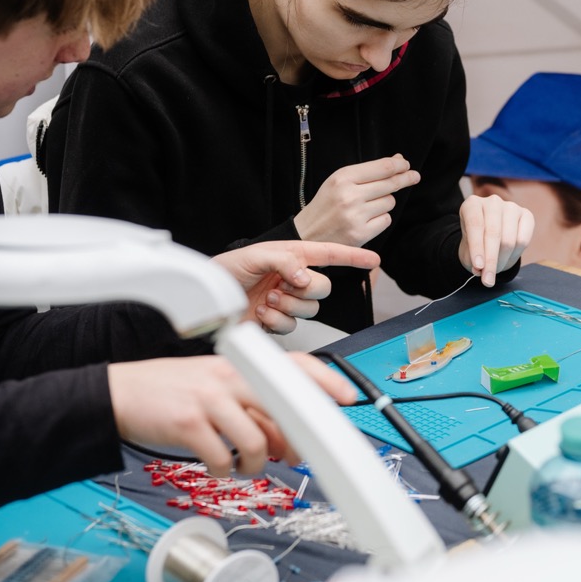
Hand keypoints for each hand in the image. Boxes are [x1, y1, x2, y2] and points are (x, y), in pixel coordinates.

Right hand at [107, 353, 356, 475]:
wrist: (120, 393)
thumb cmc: (172, 392)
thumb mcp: (217, 386)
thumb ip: (253, 406)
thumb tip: (287, 437)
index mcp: (240, 364)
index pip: (294, 364)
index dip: (326, 380)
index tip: (348, 397)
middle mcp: (229, 377)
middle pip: (283, 406)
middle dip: (296, 439)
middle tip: (293, 456)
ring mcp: (209, 399)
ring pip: (256, 441)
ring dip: (254, 464)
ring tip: (242, 465)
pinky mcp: (189, 424)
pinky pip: (223, 458)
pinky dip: (224, 470)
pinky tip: (216, 464)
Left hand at [213, 241, 379, 334]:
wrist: (207, 299)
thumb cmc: (225, 270)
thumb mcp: (255, 255)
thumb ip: (285, 261)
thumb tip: (305, 276)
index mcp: (293, 257)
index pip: (330, 254)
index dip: (353, 257)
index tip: (373, 259)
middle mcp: (293, 279)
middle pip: (324, 288)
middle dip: (306, 290)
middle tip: (283, 286)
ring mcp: (287, 301)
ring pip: (311, 310)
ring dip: (289, 306)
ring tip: (268, 300)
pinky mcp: (278, 322)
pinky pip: (292, 326)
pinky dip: (277, 321)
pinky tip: (262, 313)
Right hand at [292, 154, 419, 246]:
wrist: (307, 234)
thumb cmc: (326, 205)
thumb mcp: (340, 181)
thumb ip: (368, 171)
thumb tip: (397, 160)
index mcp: (342, 178)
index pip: (382, 168)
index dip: (399, 164)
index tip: (406, 164)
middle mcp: (349, 196)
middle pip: (390, 183)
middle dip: (405, 178)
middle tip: (414, 176)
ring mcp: (356, 216)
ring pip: (390, 202)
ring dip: (385, 203)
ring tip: (367, 206)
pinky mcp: (361, 234)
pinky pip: (386, 220)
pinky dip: (381, 219)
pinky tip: (366, 220)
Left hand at [457, 194, 534, 286]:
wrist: (489, 237)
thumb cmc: (476, 243)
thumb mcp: (468, 250)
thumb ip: (472, 259)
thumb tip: (480, 269)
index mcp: (472, 204)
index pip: (475, 225)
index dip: (477, 248)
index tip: (478, 267)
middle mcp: (492, 202)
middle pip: (493, 233)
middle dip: (491, 260)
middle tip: (487, 280)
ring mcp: (511, 206)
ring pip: (509, 239)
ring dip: (502, 261)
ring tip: (495, 270)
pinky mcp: (526, 215)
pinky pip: (523, 240)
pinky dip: (515, 255)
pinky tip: (507, 259)